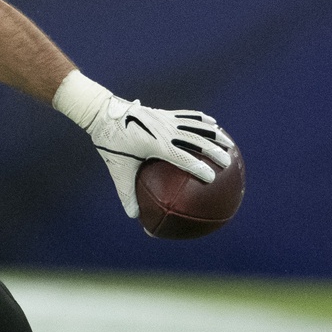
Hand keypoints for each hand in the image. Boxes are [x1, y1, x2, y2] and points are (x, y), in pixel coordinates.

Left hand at [54, 71, 233, 218]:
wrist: (102, 113)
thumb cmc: (110, 144)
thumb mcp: (117, 170)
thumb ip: (126, 193)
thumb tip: (134, 217)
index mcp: (154, 144)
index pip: (181, 156)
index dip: (197, 167)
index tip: (212, 178)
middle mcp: (163, 130)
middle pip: (195, 139)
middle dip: (214, 151)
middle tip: (228, 163)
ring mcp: (165, 120)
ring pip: (196, 126)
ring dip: (214, 134)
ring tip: (229, 144)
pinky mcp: (164, 113)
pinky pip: (188, 116)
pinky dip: (202, 121)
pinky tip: (213, 125)